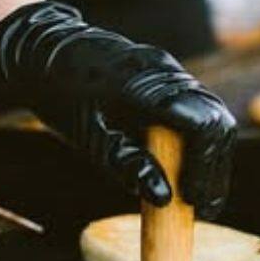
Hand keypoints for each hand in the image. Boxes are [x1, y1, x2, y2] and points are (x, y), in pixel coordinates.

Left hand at [0, 1, 234, 216]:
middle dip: (213, 168)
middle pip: (216, 121)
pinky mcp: (168, 75)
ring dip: (210, 157)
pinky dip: (198, 142)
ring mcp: (169, 69)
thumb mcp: (87, 137)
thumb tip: (163, 197)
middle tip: (201, 208)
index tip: (193, 201)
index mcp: (144, 84)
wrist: (43, 52)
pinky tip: (185, 172)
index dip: (205, 167)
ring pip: (212, 115)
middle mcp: (165, 70)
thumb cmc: (59, 95)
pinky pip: (198, 108)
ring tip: (196, 197)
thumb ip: (125, 164)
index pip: (201, 125)